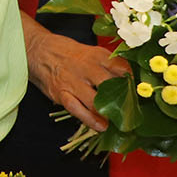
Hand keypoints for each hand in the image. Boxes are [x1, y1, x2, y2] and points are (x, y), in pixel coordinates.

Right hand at [22, 11, 127, 130]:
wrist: (38, 50)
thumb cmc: (68, 53)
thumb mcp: (90, 51)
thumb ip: (107, 64)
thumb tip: (127, 80)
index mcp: (97, 55)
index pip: (121, 69)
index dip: (132, 82)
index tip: (137, 92)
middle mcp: (86, 68)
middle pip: (110, 86)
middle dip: (122, 100)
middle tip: (130, 110)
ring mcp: (73, 82)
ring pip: (95, 101)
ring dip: (108, 113)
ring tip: (117, 122)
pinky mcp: (61, 93)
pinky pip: (77, 109)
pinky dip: (90, 120)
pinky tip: (100, 127)